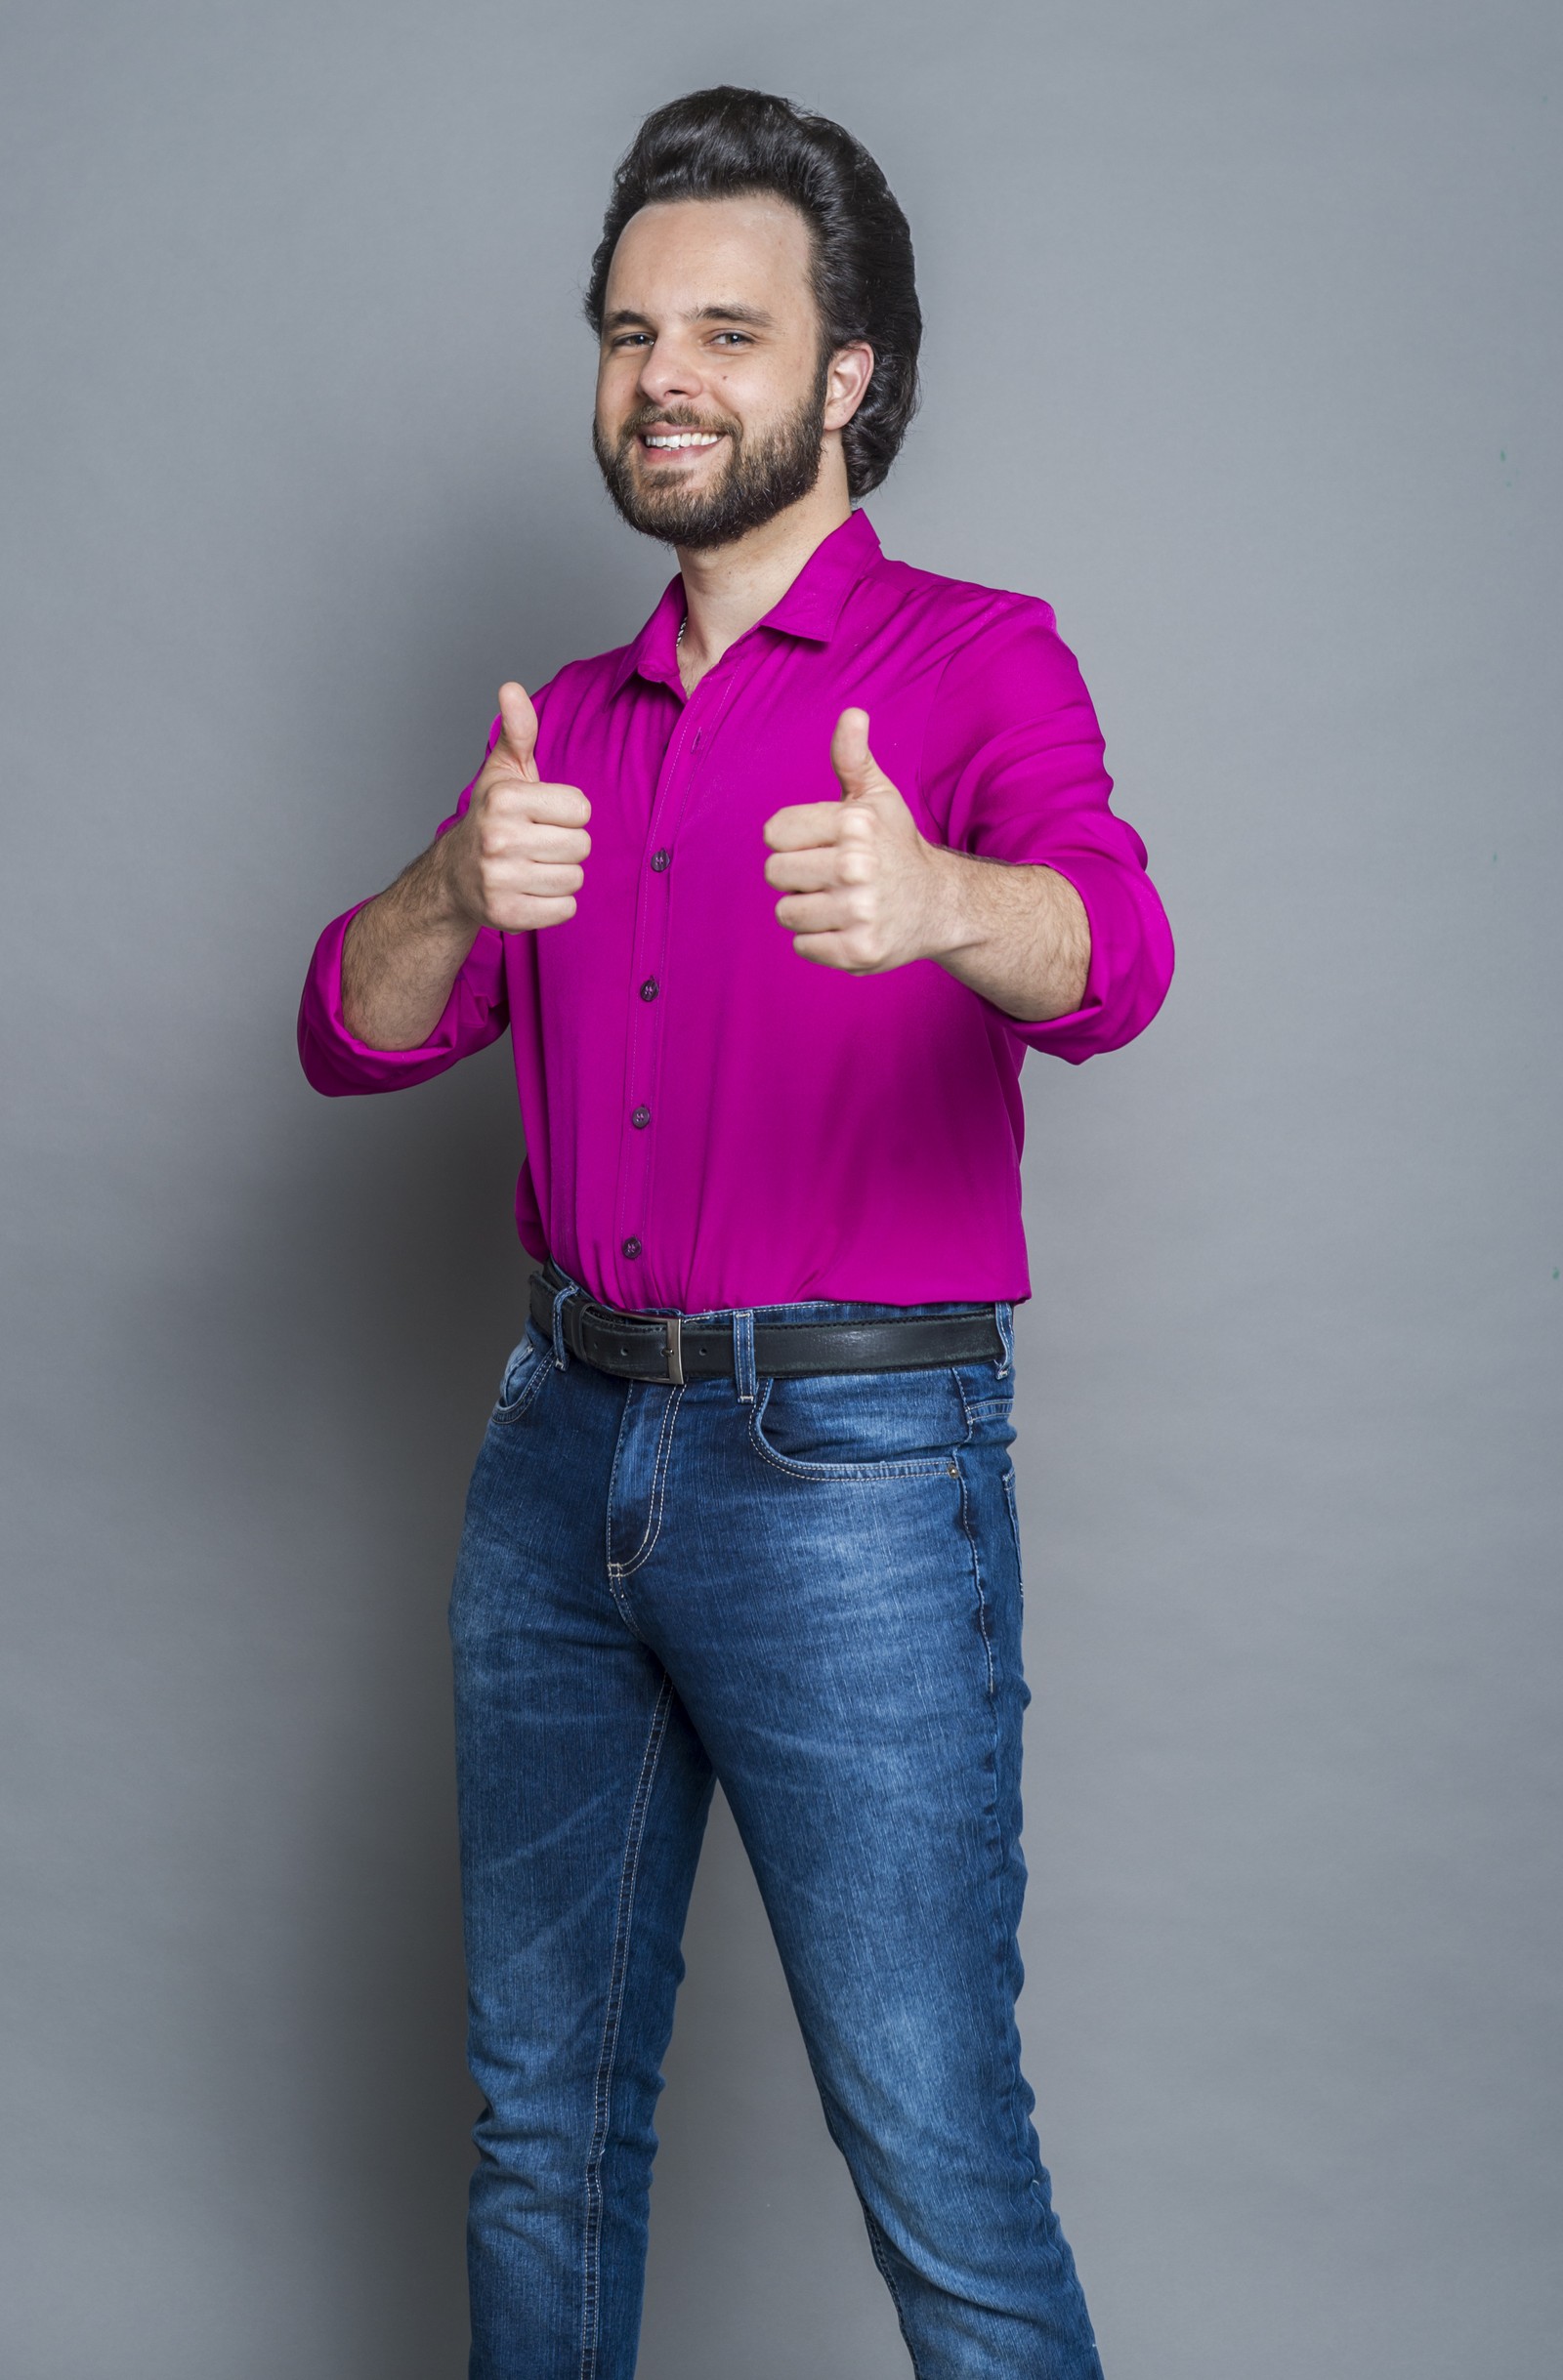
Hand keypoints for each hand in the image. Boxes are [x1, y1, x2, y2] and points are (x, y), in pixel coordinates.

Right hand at [444, 683, 590, 932]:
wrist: (455, 875)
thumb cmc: (493, 817)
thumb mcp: (505, 771)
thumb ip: (519, 731)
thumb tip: (511, 688)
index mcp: (504, 798)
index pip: (581, 809)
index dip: (568, 813)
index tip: (543, 816)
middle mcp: (498, 838)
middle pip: (582, 846)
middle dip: (567, 846)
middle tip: (539, 844)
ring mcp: (498, 879)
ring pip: (575, 879)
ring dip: (562, 875)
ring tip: (534, 866)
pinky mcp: (505, 914)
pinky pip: (565, 911)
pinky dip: (556, 905)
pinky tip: (532, 891)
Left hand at [762, 709, 949, 971]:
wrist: (940, 904)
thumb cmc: (896, 847)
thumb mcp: (878, 797)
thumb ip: (853, 758)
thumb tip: (852, 715)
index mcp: (855, 824)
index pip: (774, 833)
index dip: (794, 840)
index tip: (824, 845)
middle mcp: (857, 866)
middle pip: (775, 873)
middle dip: (799, 877)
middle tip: (834, 878)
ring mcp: (859, 911)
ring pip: (787, 912)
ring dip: (808, 911)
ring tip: (842, 903)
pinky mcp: (859, 950)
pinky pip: (803, 946)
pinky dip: (820, 942)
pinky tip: (848, 928)